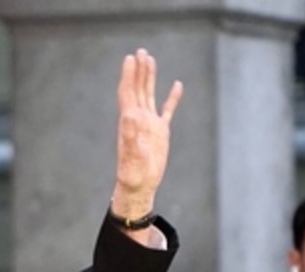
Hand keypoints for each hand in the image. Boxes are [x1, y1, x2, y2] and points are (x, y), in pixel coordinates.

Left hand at [110, 48, 183, 221]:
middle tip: (140, 52)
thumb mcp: (131, 157)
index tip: (130, 59)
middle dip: (139, 70)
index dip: (129, 75)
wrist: (139, 187)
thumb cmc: (132, 176)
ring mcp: (149, 124)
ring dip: (149, 77)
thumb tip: (129, 115)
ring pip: (149, 95)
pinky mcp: (160, 132)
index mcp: (130, 122)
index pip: (128, 93)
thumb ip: (130, 137)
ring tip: (149, 59)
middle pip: (138, 89)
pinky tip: (177, 85)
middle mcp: (138, 119)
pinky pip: (167, 110)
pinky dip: (172, 98)